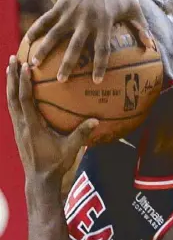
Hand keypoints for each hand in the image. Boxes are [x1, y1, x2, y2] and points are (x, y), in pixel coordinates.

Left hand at [6, 55, 98, 183]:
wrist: (39, 182)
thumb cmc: (55, 165)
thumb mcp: (70, 150)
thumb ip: (81, 134)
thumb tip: (96, 120)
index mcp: (32, 127)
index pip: (26, 101)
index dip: (24, 83)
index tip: (25, 66)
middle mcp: (21, 126)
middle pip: (12, 97)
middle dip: (11, 77)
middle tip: (13, 58)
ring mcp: (18, 129)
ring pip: (10, 102)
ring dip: (10, 84)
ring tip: (10, 67)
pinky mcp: (18, 132)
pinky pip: (13, 109)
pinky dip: (14, 95)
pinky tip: (17, 89)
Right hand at [26, 0, 152, 83]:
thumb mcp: (132, 8)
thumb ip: (141, 28)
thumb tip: (152, 47)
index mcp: (105, 22)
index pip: (102, 48)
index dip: (99, 64)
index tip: (96, 80)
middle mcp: (87, 19)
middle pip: (76, 46)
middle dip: (69, 63)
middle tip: (62, 80)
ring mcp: (71, 12)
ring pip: (55, 34)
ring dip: (45, 50)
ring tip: (35, 65)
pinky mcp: (60, 5)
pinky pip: (45, 20)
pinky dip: (35, 31)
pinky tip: (26, 43)